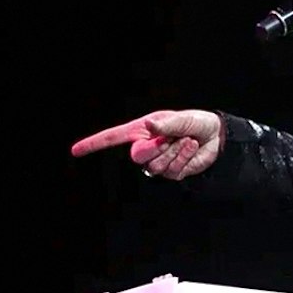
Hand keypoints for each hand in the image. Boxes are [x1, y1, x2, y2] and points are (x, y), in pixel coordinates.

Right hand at [70, 109, 224, 179]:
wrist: (216, 136)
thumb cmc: (196, 123)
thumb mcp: (183, 120)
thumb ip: (166, 125)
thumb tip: (150, 125)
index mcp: (142, 130)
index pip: (112, 138)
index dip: (93, 144)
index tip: (75, 150)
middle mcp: (146, 146)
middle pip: (137, 156)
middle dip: (156, 148)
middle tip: (171, 138)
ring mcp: (158, 161)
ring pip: (155, 166)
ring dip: (174, 152)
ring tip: (186, 141)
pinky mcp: (172, 172)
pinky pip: (172, 171)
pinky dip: (184, 158)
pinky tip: (191, 148)